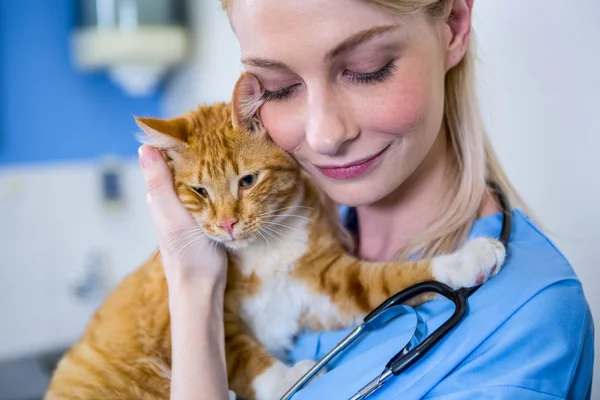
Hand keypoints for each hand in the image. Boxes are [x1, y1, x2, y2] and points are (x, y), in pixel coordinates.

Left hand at [138, 145, 227, 288]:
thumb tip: (143, 146)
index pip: (165, 156)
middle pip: (184, 164)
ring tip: (231, 146)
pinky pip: (209, 191)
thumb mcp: (174, 217)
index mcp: (159, 195)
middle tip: (224, 132)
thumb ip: (160, 184)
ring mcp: (187, 208)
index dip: (180, 139)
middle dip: (200, 149)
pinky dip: (219, 180)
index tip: (202, 124)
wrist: (202, 288)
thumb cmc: (188, 255)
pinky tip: (233, 175)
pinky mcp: (202, 217)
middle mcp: (170, 199)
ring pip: (198, 177)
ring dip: (211, 163)